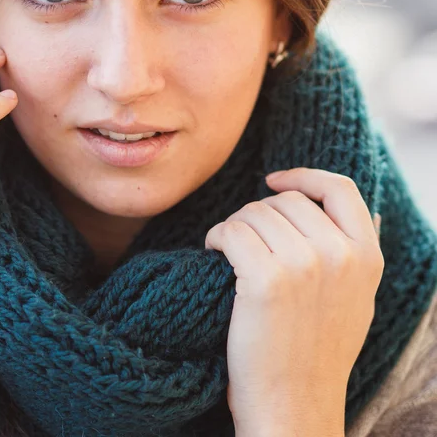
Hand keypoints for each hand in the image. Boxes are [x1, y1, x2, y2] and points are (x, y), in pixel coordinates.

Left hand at [204, 168, 383, 435]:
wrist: (293, 405)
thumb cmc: (313, 350)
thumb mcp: (352, 297)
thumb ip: (350, 251)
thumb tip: (337, 205)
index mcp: (367, 257)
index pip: (339, 189)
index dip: (302, 176)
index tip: (272, 180)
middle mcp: (341, 255)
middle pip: (284, 200)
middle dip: (256, 213)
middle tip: (243, 241)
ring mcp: (306, 266)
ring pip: (253, 213)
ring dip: (233, 227)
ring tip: (229, 252)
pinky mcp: (267, 280)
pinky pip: (230, 231)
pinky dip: (215, 237)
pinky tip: (213, 254)